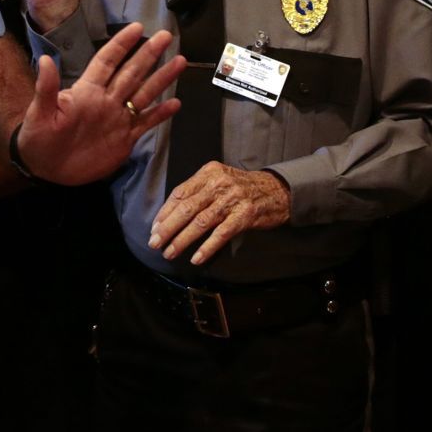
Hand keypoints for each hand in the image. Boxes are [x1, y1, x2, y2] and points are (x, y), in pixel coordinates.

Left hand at [17, 22, 185, 185]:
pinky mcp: (124, 139)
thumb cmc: (39, 138)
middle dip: (149, 54)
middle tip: (167, 36)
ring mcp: (117, 118)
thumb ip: (46, 88)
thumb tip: (45, 59)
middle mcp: (106, 99)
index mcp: (87, 90)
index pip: (107, 61)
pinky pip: (145, 123)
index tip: (138, 28)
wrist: (46, 170)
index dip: (121, 44)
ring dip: (161, 79)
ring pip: (144, 94)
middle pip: (132, 72)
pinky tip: (176, 104)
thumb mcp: (39, 113)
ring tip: (180, 62)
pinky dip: (160, 114)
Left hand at [148, 163, 291, 265]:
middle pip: (187, 208)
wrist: (277, 191)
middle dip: (168, 228)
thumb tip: (170, 216)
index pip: (180, 193)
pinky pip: (221, 234)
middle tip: (155, 243)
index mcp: (209, 173)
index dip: (165, 212)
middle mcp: (219, 183)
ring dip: (182, 240)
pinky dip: (207, 247)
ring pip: (201, 222)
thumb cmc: (243, 188)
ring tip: (170, 252)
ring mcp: (232, 199)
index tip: (154, 228)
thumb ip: (198, 192)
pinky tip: (196, 258)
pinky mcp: (244, 215)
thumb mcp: (220, 181)